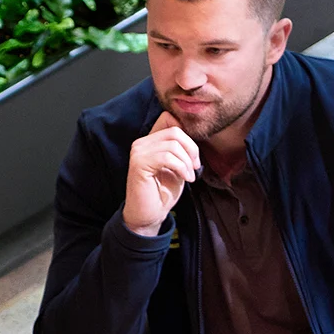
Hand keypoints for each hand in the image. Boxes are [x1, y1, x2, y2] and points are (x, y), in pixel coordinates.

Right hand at [120, 116, 202, 235]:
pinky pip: (167, 157)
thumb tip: (194, 137)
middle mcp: (142, 142)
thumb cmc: (163, 191)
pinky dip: (181, 168)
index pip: (169, 118)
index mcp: (150, 140)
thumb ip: (181, 149)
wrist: (150, 214)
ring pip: (173, 144)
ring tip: (189, 176)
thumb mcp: (178, 166)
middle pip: (175, 130)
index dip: (187, 135)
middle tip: (195, 167)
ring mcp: (138, 152)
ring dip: (187, 162)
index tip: (193, 156)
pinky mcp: (139, 164)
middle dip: (191, 149)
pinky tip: (185, 179)